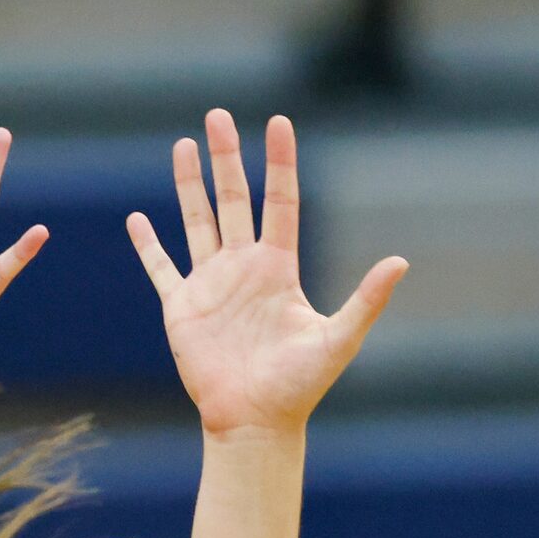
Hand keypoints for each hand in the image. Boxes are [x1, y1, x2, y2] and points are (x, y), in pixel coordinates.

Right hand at [127, 111, 405, 441]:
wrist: (255, 422)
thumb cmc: (298, 386)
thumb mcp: (338, 339)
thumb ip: (366, 299)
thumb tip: (400, 261)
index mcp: (278, 268)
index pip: (279, 201)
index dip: (278, 162)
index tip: (277, 122)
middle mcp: (244, 268)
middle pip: (232, 200)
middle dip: (226, 158)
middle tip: (218, 115)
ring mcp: (211, 286)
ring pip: (197, 221)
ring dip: (189, 185)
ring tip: (184, 145)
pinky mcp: (182, 309)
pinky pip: (162, 269)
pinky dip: (148, 246)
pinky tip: (138, 220)